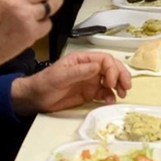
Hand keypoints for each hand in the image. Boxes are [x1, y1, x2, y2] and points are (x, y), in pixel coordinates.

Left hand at [11, 51, 131, 116]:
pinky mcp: (89, 94)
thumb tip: (98, 67)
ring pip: (111, 81)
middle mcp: (89, 69)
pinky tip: (110, 101)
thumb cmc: (44, 84)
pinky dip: (110, 96)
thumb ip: (79, 71)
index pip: (104, 59)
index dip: (112, 69)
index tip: (111, 82)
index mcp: (83, 60)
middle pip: (111, 68)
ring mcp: (91, 81)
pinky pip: (104, 93)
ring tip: (122, 94)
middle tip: (126, 87)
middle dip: (121, 76)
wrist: (34, 99)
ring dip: (119, 86)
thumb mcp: (60, 76)